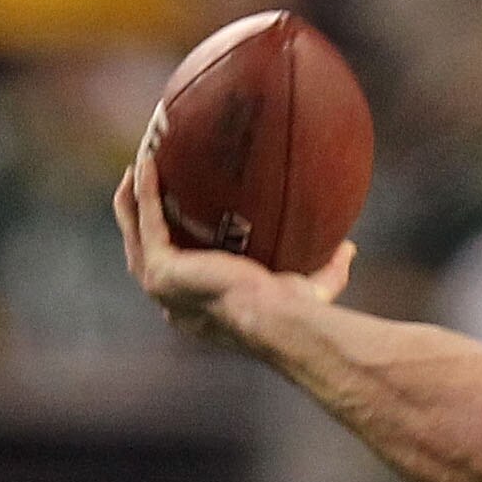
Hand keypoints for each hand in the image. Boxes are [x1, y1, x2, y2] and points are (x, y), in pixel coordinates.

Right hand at [113, 139, 355, 345]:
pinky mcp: (162, 270)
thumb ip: (328, 271)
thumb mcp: (311, 288)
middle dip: (139, 211)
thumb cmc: (296, 313)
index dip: (170, 241)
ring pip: (134, 232)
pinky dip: (145, 190)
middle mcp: (172, 300)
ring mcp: (161, 287)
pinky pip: (146, 219)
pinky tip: (147, 161)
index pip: (176, 273)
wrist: (276, 319)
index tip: (176, 211)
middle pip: (142, 248)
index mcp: (197, 308)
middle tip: (145, 177)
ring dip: (131, 196)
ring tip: (139, 162)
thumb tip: (350, 248)